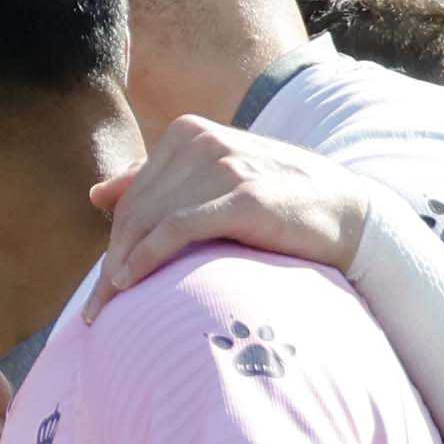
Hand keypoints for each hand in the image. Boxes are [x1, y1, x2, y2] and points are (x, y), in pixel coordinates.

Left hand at [87, 117, 369, 311]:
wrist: (347, 214)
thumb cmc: (278, 205)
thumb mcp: (215, 183)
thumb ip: (158, 184)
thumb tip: (97, 193)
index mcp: (189, 133)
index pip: (133, 194)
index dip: (114, 242)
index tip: (102, 288)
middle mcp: (203, 141)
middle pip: (136, 209)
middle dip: (112, 262)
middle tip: (97, 310)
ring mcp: (224, 165)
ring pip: (150, 219)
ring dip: (122, 267)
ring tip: (110, 309)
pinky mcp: (243, 195)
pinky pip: (177, 228)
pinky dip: (147, 257)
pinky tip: (130, 283)